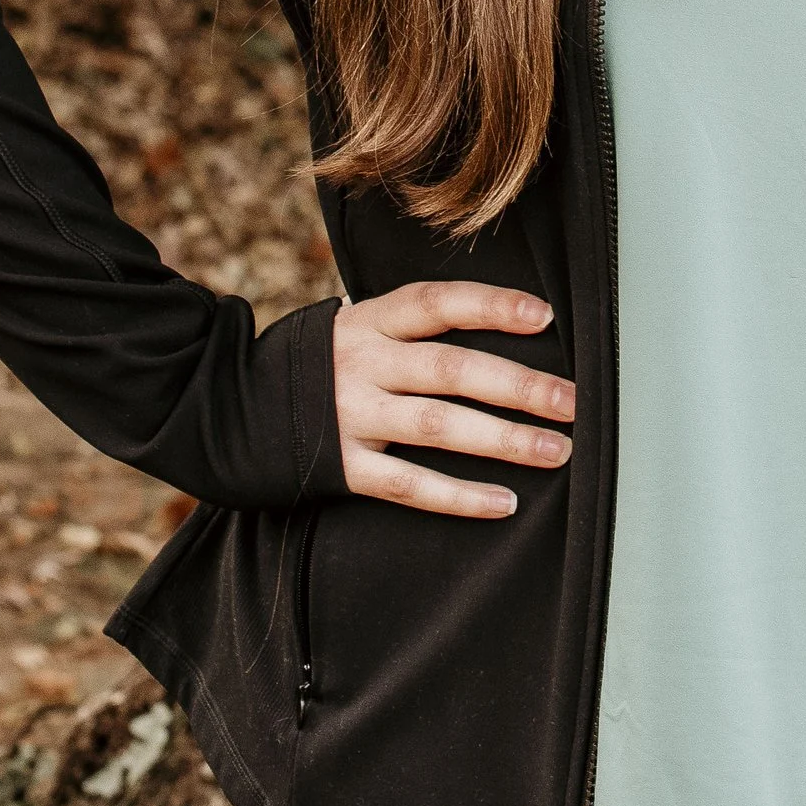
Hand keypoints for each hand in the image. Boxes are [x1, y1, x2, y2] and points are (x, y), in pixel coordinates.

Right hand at [332, 279, 574, 517]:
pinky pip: (409, 484)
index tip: (545, 316)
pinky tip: (504, 502)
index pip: (437, 303)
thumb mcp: (357, 327)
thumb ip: (411, 330)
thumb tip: (503, 324)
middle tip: (572, 403)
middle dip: (517, 386)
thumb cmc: (323, 363)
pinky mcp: (343, 466)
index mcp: (371, 322)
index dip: (491, 305)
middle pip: (450, 369)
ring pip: (438, 427)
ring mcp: (351, 416)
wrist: (233, 407)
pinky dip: (458, 496)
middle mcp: (364, 364)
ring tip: (556, 451)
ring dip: (504, 440)